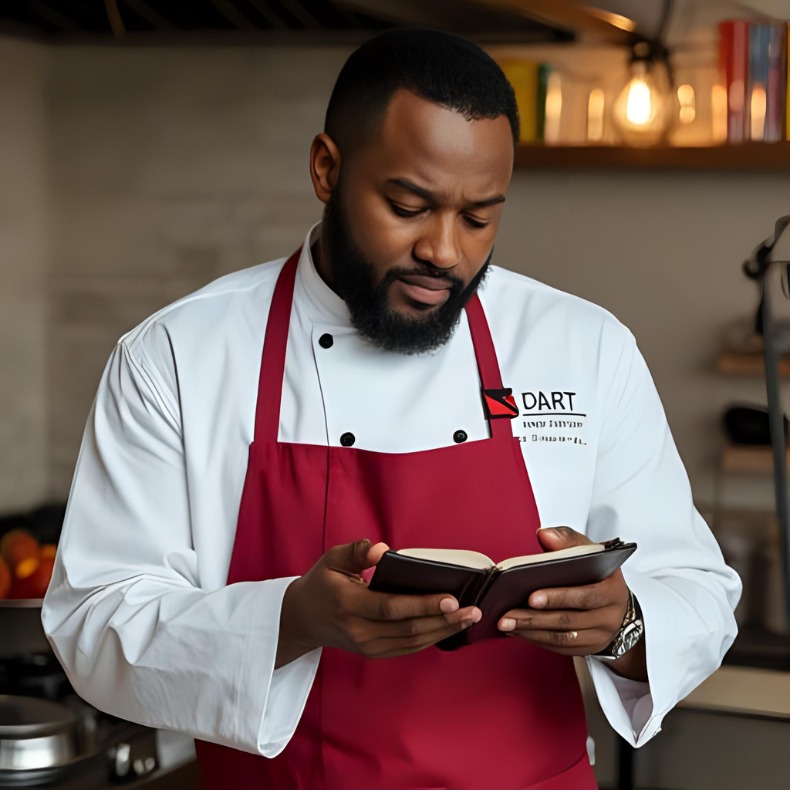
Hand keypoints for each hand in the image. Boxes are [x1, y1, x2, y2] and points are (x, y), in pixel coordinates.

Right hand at [276, 539, 481, 666]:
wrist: (302, 619)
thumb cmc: (321, 584)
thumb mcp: (331, 560)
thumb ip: (356, 552)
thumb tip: (382, 549)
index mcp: (348, 605)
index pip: (391, 607)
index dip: (423, 604)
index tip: (450, 597)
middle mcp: (359, 631)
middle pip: (409, 629)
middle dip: (444, 620)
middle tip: (473, 610)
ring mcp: (367, 646)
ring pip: (413, 641)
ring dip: (444, 630)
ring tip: (469, 618)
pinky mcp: (374, 652)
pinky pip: (408, 648)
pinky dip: (431, 638)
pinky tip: (449, 627)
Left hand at [497, 526, 632, 657]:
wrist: (618, 605)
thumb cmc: (599, 575)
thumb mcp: (591, 553)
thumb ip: (568, 541)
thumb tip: (544, 534)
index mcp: (612, 590)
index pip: (585, 595)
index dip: (558, 597)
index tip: (531, 596)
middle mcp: (609, 616)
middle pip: (568, 619)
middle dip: (534, 617)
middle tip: (507, 615)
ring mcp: (599, 636)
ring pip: (562, 637)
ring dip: (531, 630)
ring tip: (506, 623)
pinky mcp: (588, 648)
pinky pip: (560, 646)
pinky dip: (536, 639)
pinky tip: (517, 630)